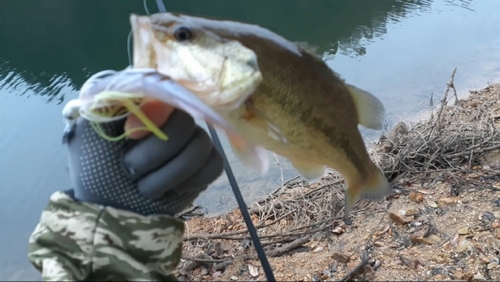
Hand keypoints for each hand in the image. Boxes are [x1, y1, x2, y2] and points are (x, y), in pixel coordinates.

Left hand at [65, 101, 223, 215]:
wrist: (109, 211)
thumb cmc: (95, 169)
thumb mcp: (90, 131)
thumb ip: (112, 103)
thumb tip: (150, 102)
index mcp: (146, 104)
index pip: (166, 92)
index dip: (153, 114)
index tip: (130, 134)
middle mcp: (173, 118)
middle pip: (185, 123)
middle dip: (155, 154)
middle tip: (131, 170)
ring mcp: (192, 141)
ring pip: (202, 145)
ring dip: (169, 174)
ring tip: (146, 188)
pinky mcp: (205, 165)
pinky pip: (214, 164)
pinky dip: (191, 181)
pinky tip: (171, 190)